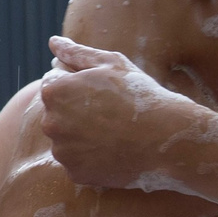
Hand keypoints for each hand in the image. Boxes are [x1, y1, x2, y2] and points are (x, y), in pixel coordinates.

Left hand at [39, 37, 205, 189]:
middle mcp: (50, 122)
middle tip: (112, 113)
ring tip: (115, 132)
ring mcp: (62, 151)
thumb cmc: (140, 94)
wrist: (168, 138)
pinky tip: (115, 150)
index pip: (54, 84)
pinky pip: (79, 162)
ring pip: (67, 140)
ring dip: (83, 136)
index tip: (104, 92)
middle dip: (77, 111)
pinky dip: (93, 158)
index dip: (80, 85)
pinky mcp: (76, 173)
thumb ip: (76, 53)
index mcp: (54, 92)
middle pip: (58, 114)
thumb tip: (53, 43)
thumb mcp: (111, 64)